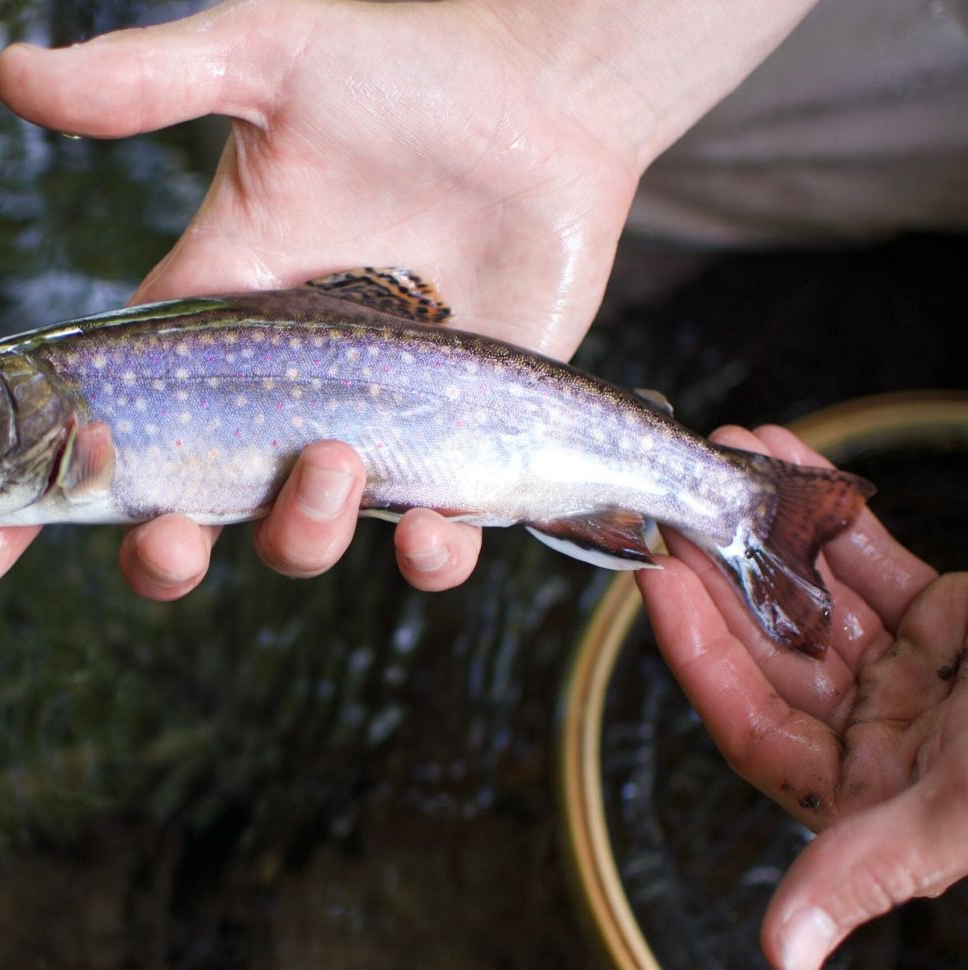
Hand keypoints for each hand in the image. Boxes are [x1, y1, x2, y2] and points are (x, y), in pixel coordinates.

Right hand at [0, 0, 818, 596]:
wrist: (544, 94)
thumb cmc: (401, 70)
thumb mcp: (265, 58)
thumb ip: (145, 81)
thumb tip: (8, 74)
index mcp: (206, 318)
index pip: (97, 420)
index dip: (30, 500)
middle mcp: (272, 391)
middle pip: (185, 511)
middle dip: (159, 553)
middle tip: (167, 538)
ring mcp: (362, 424)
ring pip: (299, 536)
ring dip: (297, 533)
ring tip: (333, 461)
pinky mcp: (458, 442)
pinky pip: (431, 536)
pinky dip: (430, 554)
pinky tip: (435, 528)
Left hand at [636, 425, 965, 969]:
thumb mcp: (957, 814)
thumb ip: (864, 870)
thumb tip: (783, 954)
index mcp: (869, 794)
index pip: (746, 719)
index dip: (695, 649)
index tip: (656, 573)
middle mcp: (879, 733)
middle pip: (768, 648)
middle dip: (721, 573)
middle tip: (678, 502)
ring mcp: (913, 673)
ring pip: (814, 597)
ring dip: (769, 530)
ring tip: (727, 458)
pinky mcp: (952, 620)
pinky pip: (872, 563)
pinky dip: (835, 516)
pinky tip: (792, 461)